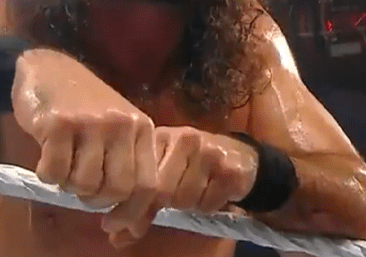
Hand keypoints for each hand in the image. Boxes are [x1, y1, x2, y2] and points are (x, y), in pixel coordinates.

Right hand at [11, 48, 157, 207]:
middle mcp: (123, 125)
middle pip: (119, 189)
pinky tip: (49, 156)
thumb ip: (129, 165)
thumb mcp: (119, 129)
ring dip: (70, 185)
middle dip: (98, 200)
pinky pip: (55, 172)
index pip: (149, 185)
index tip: (115, 223)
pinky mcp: (59, 123)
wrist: (51, 68)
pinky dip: (49, 174)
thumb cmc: (87, 105)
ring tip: (67, 165)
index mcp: (142, 129)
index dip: (134, 212)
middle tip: (84, 188)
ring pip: (86, 184)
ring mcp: (92, 123)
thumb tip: (131, 221)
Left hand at [101, 126, 257, 246]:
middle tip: (170, 206)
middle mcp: (185, 138)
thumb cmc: (194, 167)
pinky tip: (212, 192)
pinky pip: (208, 203)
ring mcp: (210, 151)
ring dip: (189, 205)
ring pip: (184, 199)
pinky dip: (208, 205)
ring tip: (195, 192)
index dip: (127, 208)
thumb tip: (116, 236)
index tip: (116, 226)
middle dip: (161, 207)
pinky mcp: (231, 167)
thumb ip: (140, 204)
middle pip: (161, 191)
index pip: (138, 179)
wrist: (241, 156)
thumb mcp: (163, 176)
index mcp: (161, 137)